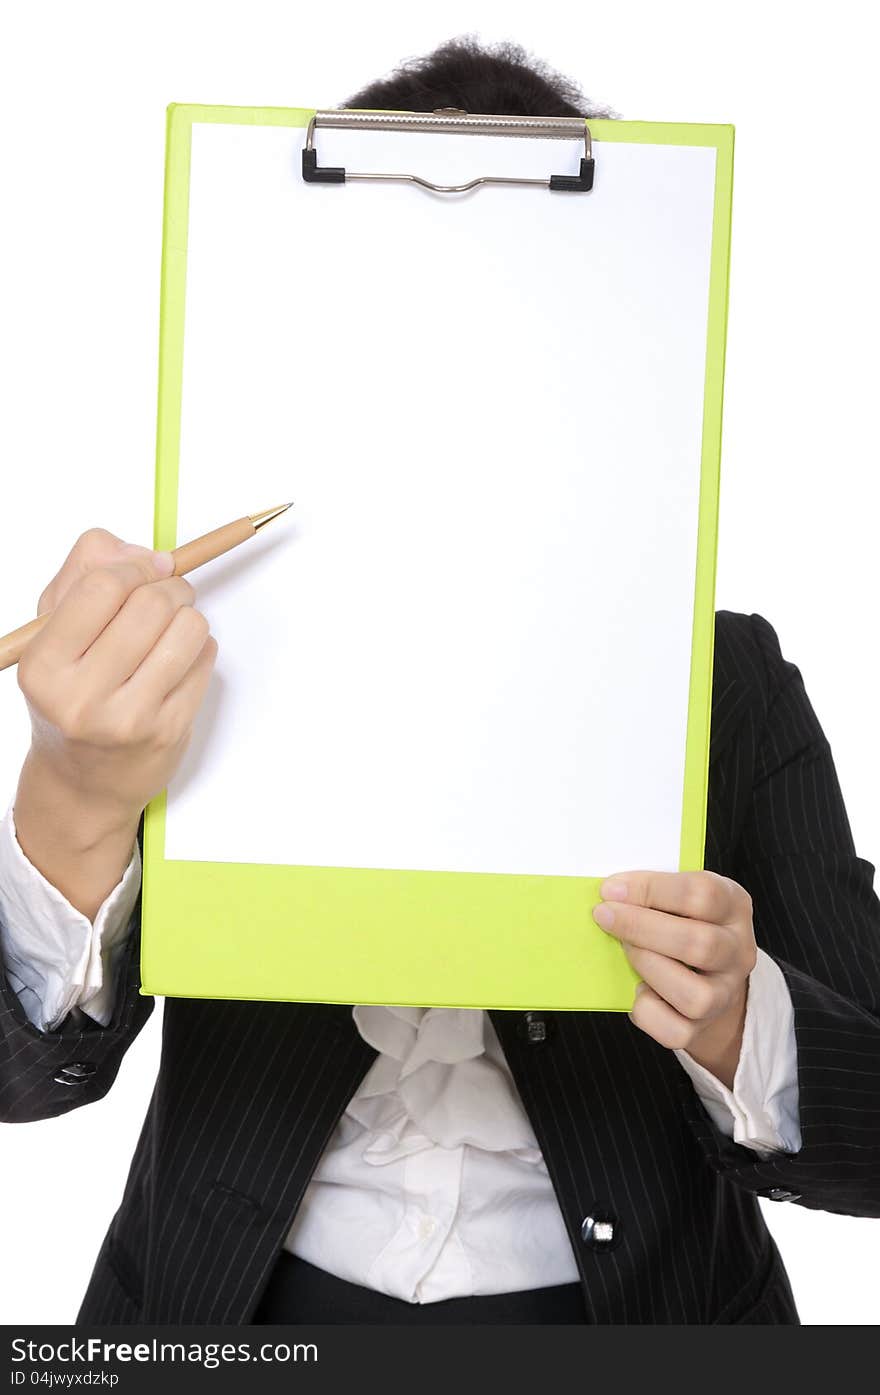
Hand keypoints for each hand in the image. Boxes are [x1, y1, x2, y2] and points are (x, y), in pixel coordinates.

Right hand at [13, 529, 217, 916]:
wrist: (83, 783)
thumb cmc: (69, 699)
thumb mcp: (52, 633)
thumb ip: (82, 575)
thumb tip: (141, 551)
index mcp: (43, 667)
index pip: (102, 587)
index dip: (133, 565)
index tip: (144, 567)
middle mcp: (83, 697)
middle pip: (151, 603)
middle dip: (169, 587)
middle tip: (166, 594)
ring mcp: (131, 718)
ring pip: (189, 628)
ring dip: (188, 616)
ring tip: (171, 629)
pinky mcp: (170, 730)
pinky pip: (207, 658)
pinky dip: (199, 648)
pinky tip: (176, 662)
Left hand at [593, 870, 756, 1088]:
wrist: (705, 976)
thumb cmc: (683, 924)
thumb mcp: (680, 897)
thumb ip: (654, 893)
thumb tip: (609, 894)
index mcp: (734, 906)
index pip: (702, 894)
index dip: (652, 889)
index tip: (611, 889)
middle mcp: (739, 951)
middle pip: (699, 943)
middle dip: (642, 927)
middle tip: (605, 916)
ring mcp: (725, 994)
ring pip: (694, 995)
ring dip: (648, 967)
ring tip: (625, 950)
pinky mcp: (701, 1028)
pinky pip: (674, 1030)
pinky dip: (646, 1010)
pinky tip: (636, 988)